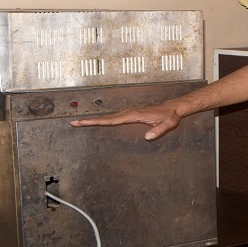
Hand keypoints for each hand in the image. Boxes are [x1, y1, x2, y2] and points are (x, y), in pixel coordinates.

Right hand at [68, 103, 182, 140]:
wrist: (173, 108)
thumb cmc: (170, 116)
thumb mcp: (168, 124)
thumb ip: (159, 130)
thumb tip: (148, 138)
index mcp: (133, 115)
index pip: (112, 120)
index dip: (98, 121)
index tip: (84, 122)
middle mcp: (129, 113)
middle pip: (105, 118)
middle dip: (89, 121)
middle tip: (74, 123)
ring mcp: (129, 113)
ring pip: (109, 117)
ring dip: (95, 120)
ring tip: (81, 123)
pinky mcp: (130, 115)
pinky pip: (114, 118)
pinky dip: (104, 120)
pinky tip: (99, 123)